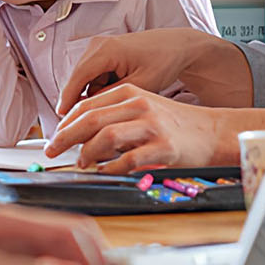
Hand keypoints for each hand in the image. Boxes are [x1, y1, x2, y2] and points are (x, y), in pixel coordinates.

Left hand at [48, 84, 249, 170]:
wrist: (212, 132)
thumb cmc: (173, 123)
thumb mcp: (142, 108)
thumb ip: (114, 115)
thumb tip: (78, 135)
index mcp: (130, 93)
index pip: (86, 105)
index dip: (65, 123)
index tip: (53, 137)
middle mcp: (140, 105)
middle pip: (90, 119)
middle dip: (65, 137)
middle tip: (52, 151)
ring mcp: (152, 126)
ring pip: (106, 137)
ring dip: (87, 152)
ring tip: (82, 163)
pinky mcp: (164, 147)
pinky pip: (128, 160)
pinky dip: (110, 168)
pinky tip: (104, 171)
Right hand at [54, 29, 254, 115]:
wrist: (177, 46)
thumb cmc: (164, 61)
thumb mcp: (141, 85)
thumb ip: (114, 99)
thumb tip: (95, 118)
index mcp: (106, 50)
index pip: (77, 79)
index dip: (68, 102)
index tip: (63, 123)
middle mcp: (98, 46)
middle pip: (77, 81)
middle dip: (78, 105)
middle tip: (79, 130)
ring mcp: (99, 49)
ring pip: (84, 82)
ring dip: (90, 99)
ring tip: (101, 120)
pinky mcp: (103, 55)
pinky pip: (93, 78)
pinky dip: (98, 92)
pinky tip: (110, 106)